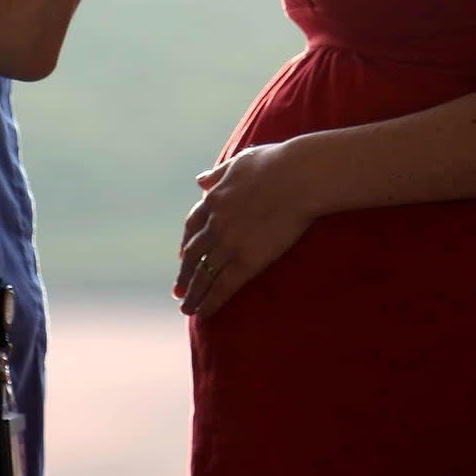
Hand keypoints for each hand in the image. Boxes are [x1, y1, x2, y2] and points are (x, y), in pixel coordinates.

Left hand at [174, 143, 314, 316]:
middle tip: (178, 291)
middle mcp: (215, 224)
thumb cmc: (276, 163)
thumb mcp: (240, 162)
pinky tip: (204, 313)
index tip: (182, 256)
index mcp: (213, 200)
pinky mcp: (246, 261)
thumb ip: (218, 174)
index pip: (193, 227)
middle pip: (192, 255)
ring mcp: (228, 244)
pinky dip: (210, 301)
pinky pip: (222, 286)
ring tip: (187, 308)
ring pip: (203, 275)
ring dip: (193, 294)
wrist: (298, 176)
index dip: (186, 244)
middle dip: (184, 275)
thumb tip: (200, 180)